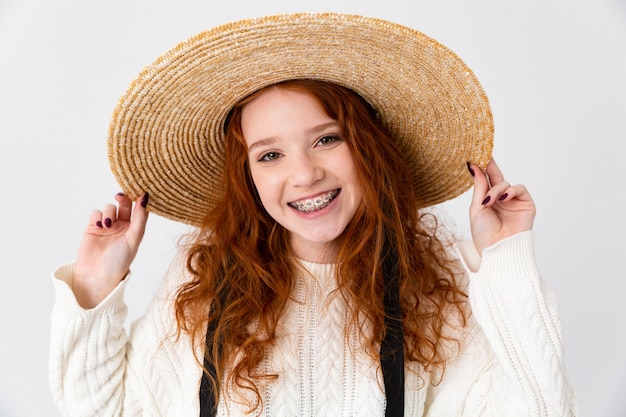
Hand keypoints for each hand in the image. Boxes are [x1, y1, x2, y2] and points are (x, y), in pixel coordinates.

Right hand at [73, 192, 148, 307]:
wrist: (97, 275)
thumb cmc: (119, 260)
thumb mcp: (134, 238)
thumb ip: (140, 218)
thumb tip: (145, 197)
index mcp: (135, 229)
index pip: (139, 209)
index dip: (139, 199)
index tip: (139, 190)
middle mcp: (122, 226)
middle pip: (124, 204)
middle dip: (123, 199)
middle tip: (120, 197)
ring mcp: (107, 226)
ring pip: (109, 208)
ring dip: (108, 212)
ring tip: (107, 224)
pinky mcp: (92, 228)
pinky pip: (96, 213)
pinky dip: (98, 216)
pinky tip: (99, 226)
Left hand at [467, 159, 534, 254]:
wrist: (497, 250)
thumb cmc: (484, 234)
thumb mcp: (477, 207)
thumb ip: (479, 187)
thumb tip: (474, 166)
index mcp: (487, 200)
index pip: (485, 180)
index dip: (482, 167)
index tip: (475, 155)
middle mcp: (501, 199)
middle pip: (496, 177)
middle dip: (490, 168)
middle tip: (483, 158)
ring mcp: (514, 202)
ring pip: (505, 184)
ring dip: (496, 190)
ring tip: (489, 201)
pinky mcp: (526, 205)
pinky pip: (520, 189)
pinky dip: (511, 191)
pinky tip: (503, 198)